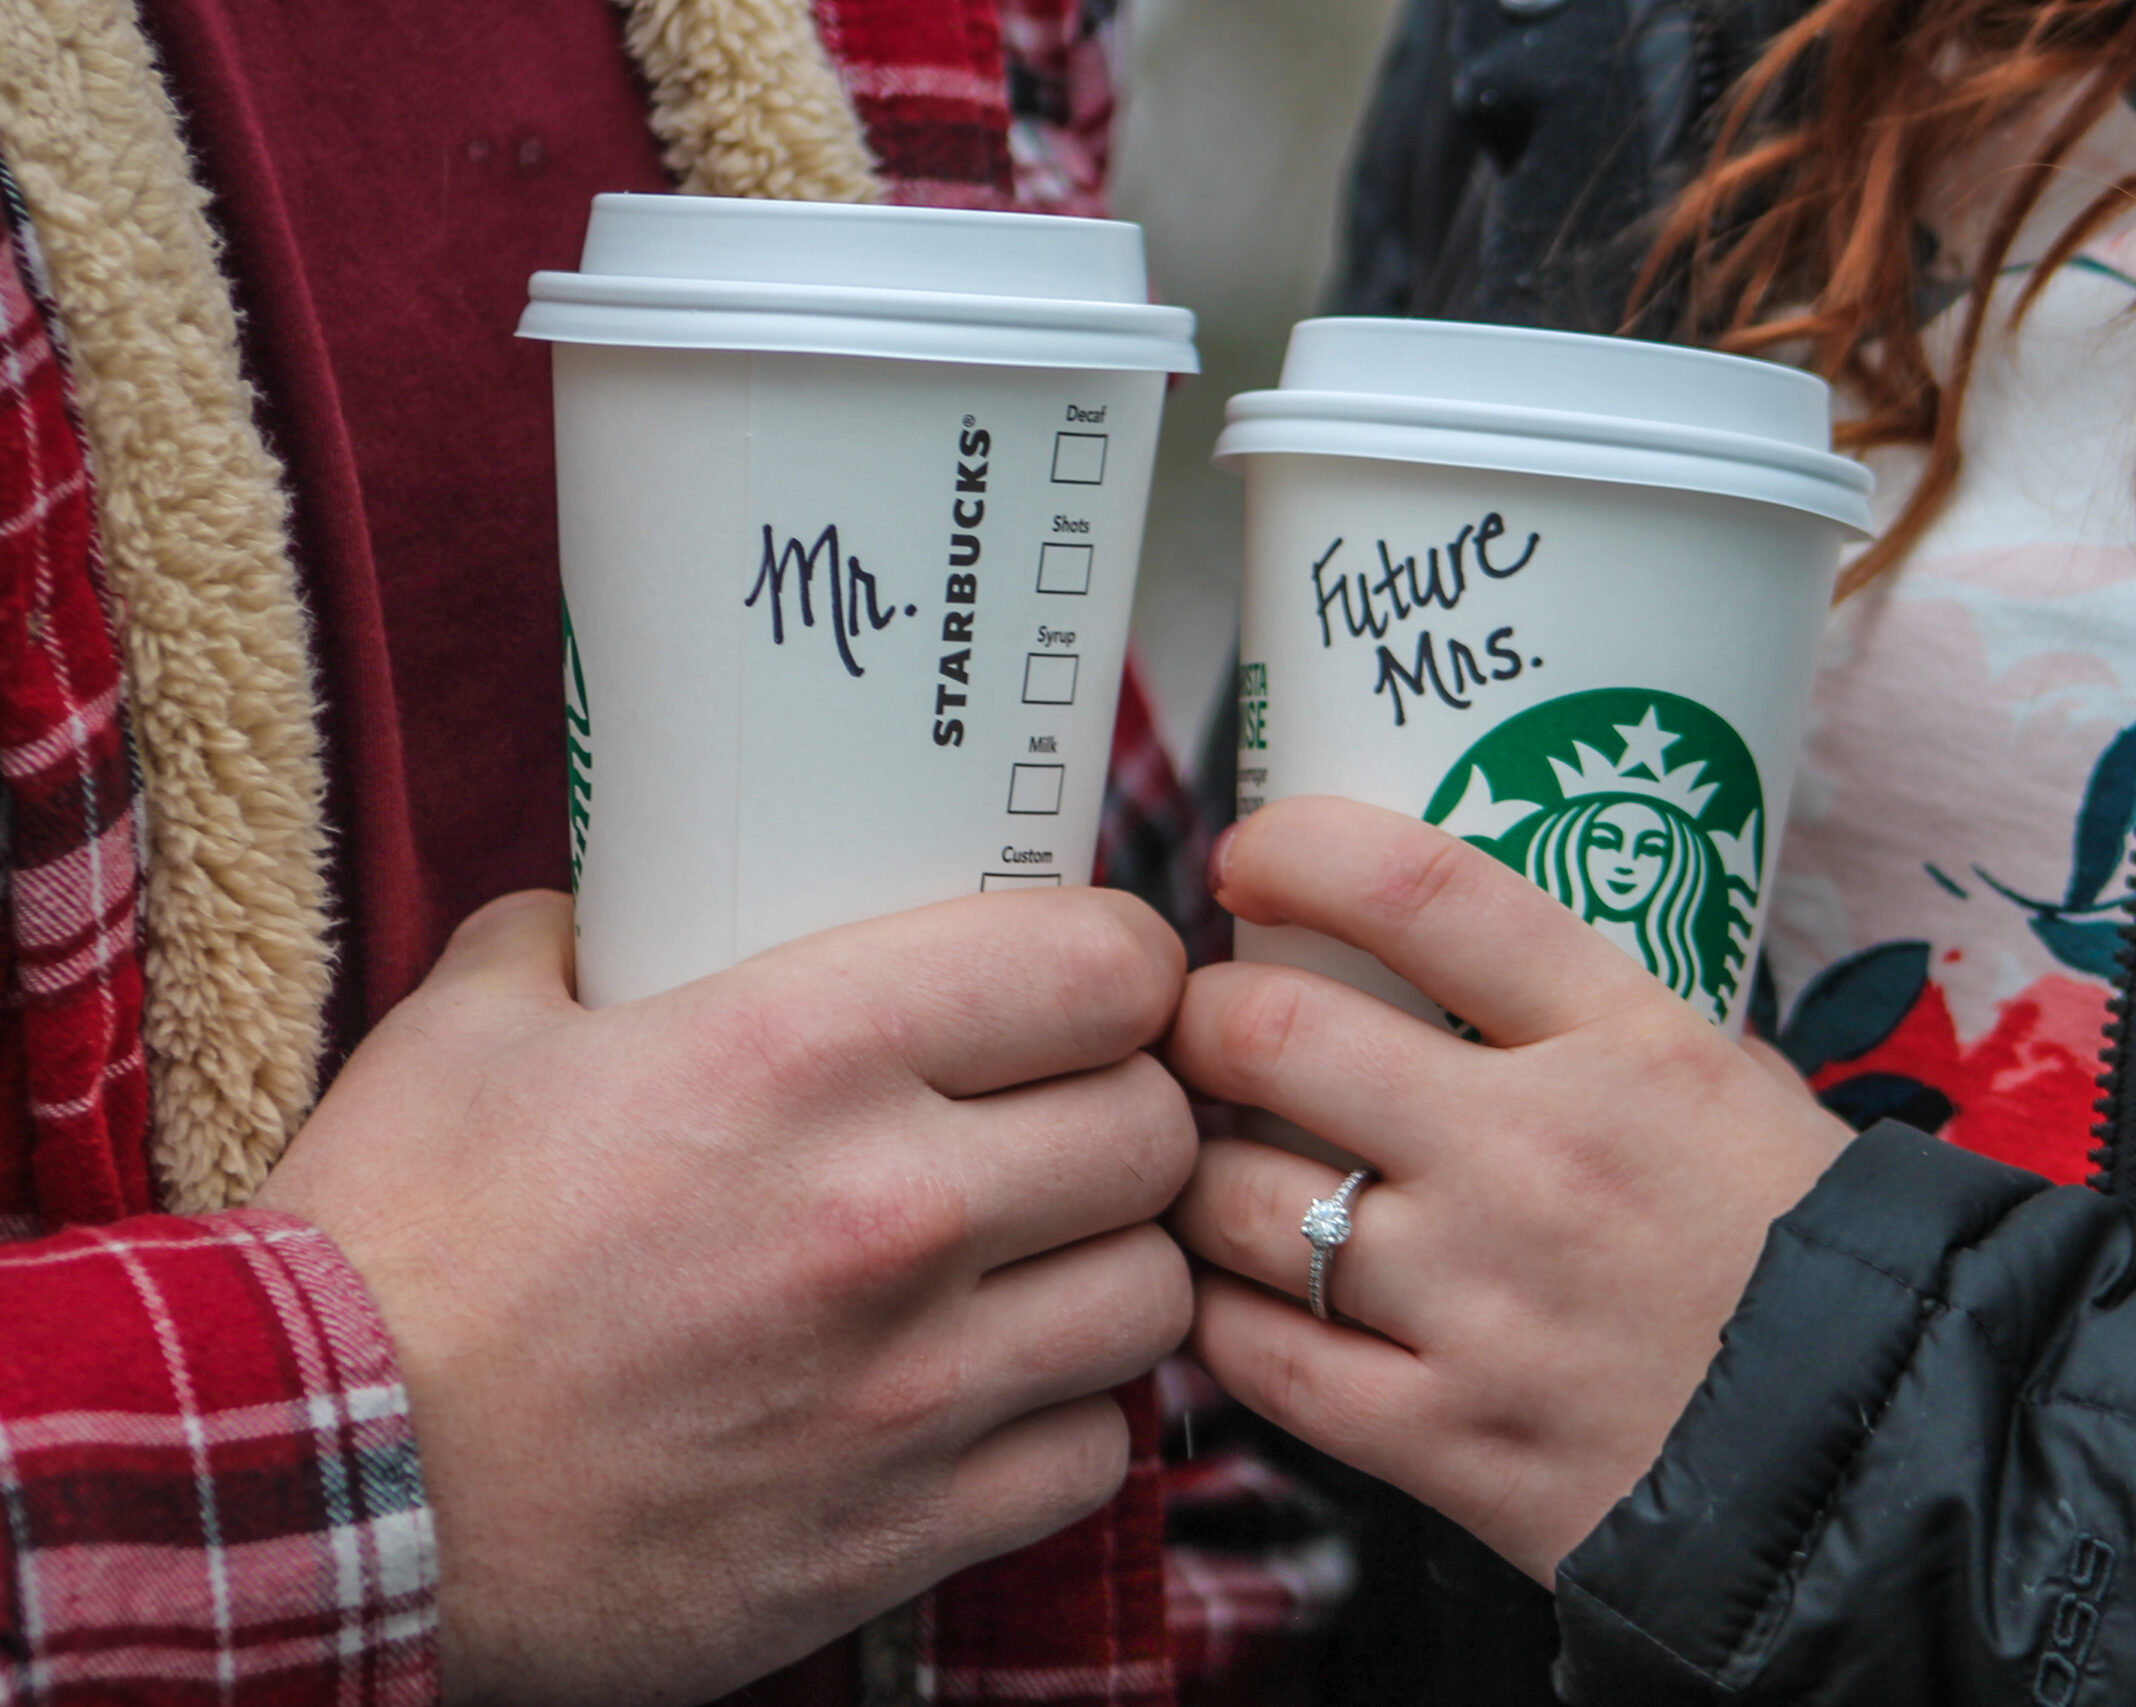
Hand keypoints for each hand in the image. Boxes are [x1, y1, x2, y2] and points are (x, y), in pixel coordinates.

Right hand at [256, 889, 1194, 1706]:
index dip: (1122, 966)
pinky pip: (1093, 1452)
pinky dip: (1064, 1419)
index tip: (1093, 986)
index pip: (1104, 968)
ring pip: (1153, 1293)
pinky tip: (991, 1390)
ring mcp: (914, 1384)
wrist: (318, 1504)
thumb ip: (580, 933)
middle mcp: (893, 1210)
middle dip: (1125, 1110)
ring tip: (1041, 1259)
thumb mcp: (467, 1031)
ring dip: (1109, 1265)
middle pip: (1156, 1128)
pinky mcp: (904, 1528)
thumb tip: (632, 898)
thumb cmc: (386, 1259)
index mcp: (803, 1051)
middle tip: (1061, 1120)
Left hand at [1168, 797, 1849, 1585]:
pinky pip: (1252, 1355)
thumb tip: (1469, 976)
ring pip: (1228, 1199)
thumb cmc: (1816, 1265)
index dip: (1297, 850)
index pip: (1417, 889)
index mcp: (1625, 1043)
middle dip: (1196, 1020)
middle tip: (1194, 1031)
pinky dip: (1210, 1313)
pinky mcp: (1442, 1439)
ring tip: (1202, 1167)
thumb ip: (1605, 1027)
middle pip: (1271, 1033)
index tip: (1248, 861)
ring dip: (1187, 1172)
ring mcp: (1478, 1302)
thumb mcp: (1743, 1092)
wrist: (1889, 1472)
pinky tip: (1226, 1293)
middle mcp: (1534, 1154)